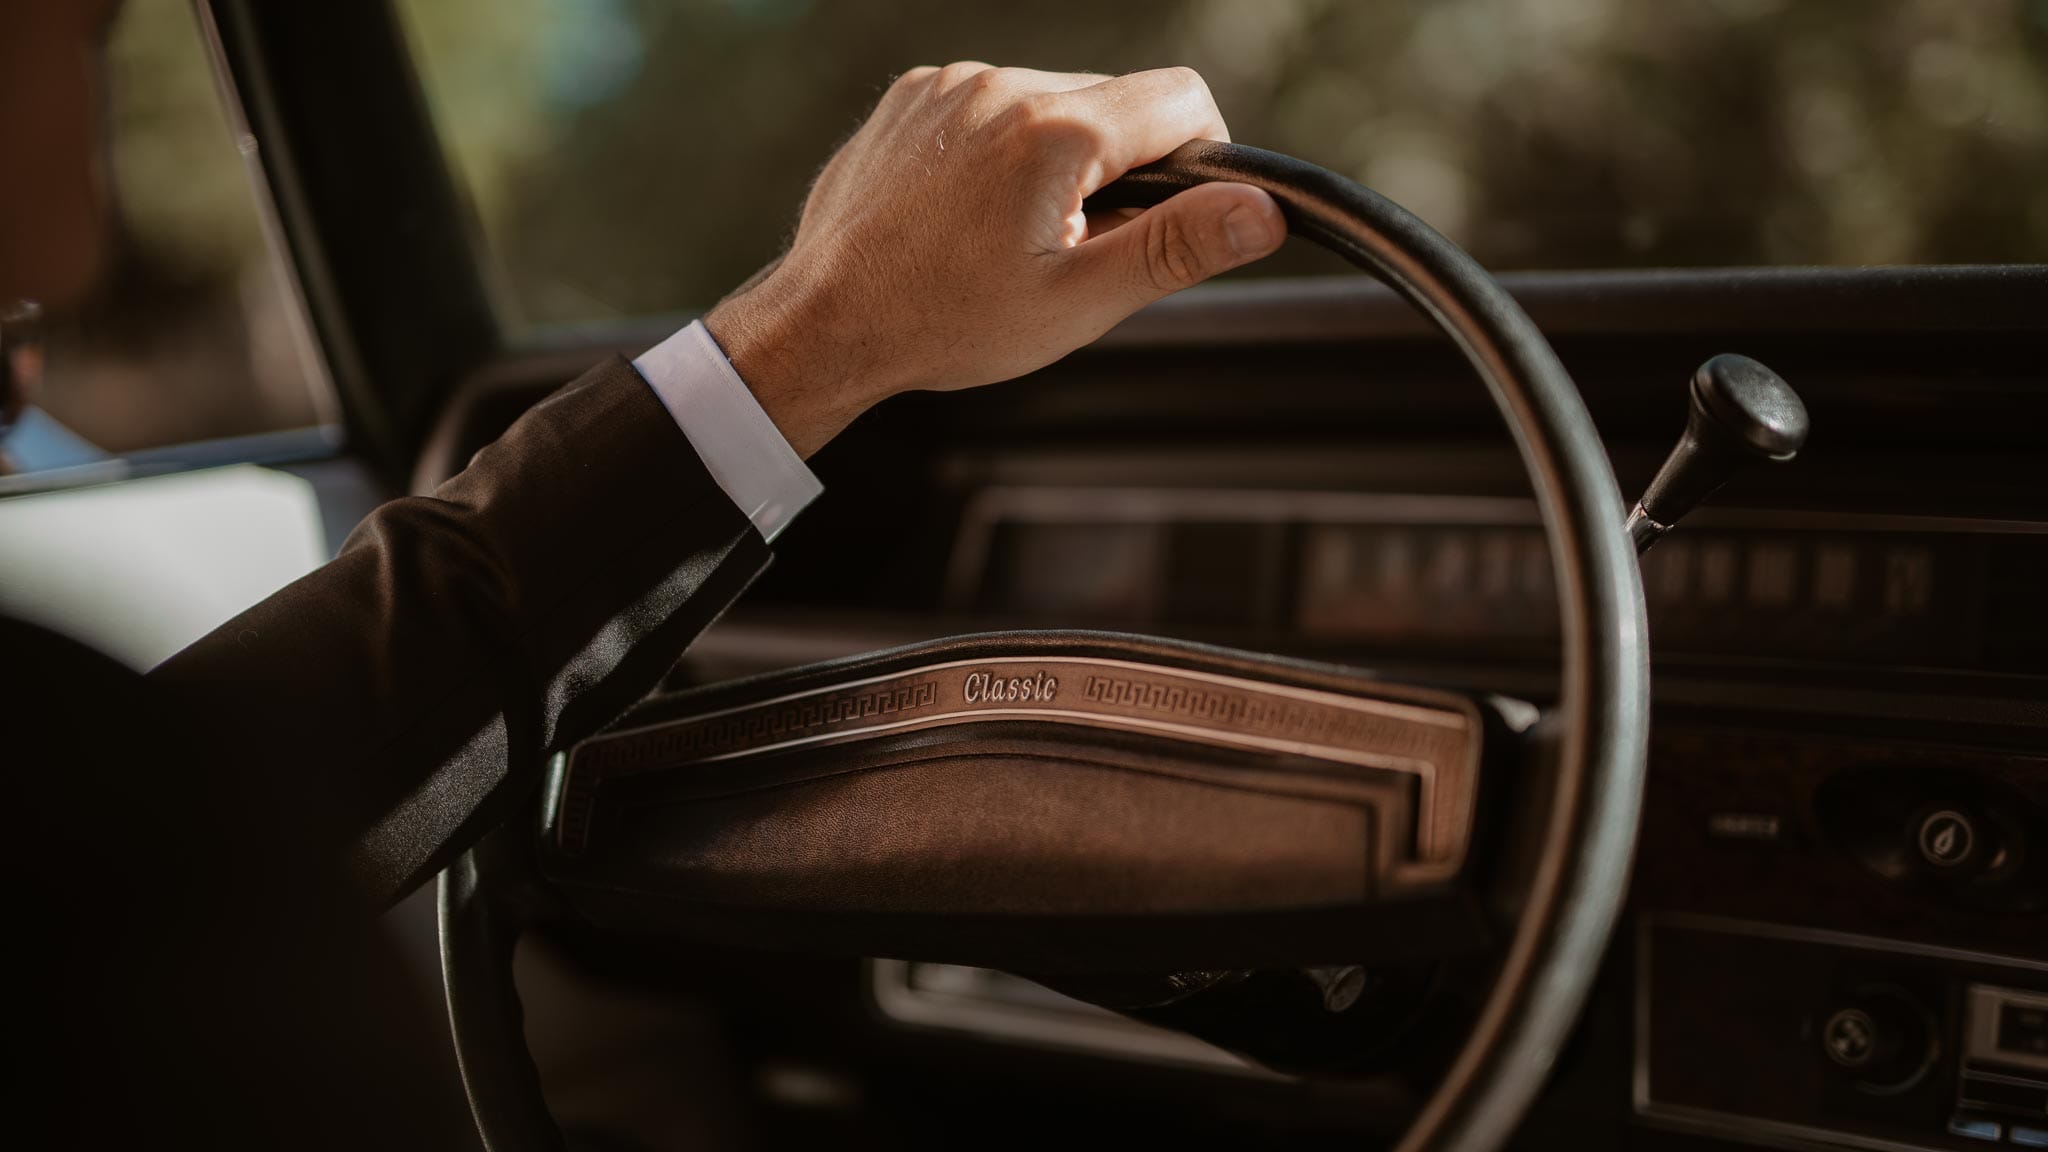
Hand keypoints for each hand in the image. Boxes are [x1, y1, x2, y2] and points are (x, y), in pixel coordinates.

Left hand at [704, 63, 1284, 456]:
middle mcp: (1000, 85)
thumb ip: (1175, 247)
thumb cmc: (944, 323)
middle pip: (1116, 103)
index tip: (1169, 218)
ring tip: (1013, 238)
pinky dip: (1001, 151)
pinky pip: (991, 104)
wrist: (824, 324)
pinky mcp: (912, 96)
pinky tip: (969, 215)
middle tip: (1074, 250)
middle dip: (1118, 170)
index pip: (1181, 100)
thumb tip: (1261, 211)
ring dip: (1058, 161)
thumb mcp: (1077, 301)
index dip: (1199, 160)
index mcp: (1052, 131)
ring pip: (1053, 102)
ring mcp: (948, 85)